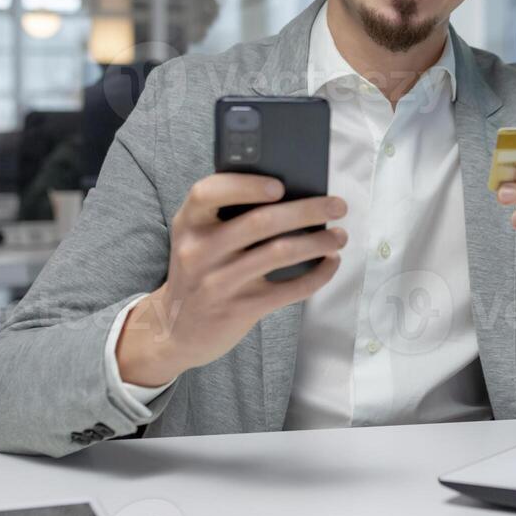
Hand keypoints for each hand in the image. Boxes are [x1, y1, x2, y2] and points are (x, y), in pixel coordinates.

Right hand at [116, 173, 347, 386]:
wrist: (176, 329)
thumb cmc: (200, 269)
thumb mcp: (197, 237)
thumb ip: (226, 215)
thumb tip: (293, 193)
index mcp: (189, 223)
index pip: (208, 192)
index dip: (246, 186)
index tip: (280, 186)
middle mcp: (200, 251)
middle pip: (261, 222)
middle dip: (307, 210)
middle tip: (338, 206)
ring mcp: (220, 282)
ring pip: (280, 253)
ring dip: (319, 242)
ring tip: (340, 235)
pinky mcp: (240, 309)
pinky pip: (289, 289)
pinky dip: (318, 275)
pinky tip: (331, 263)